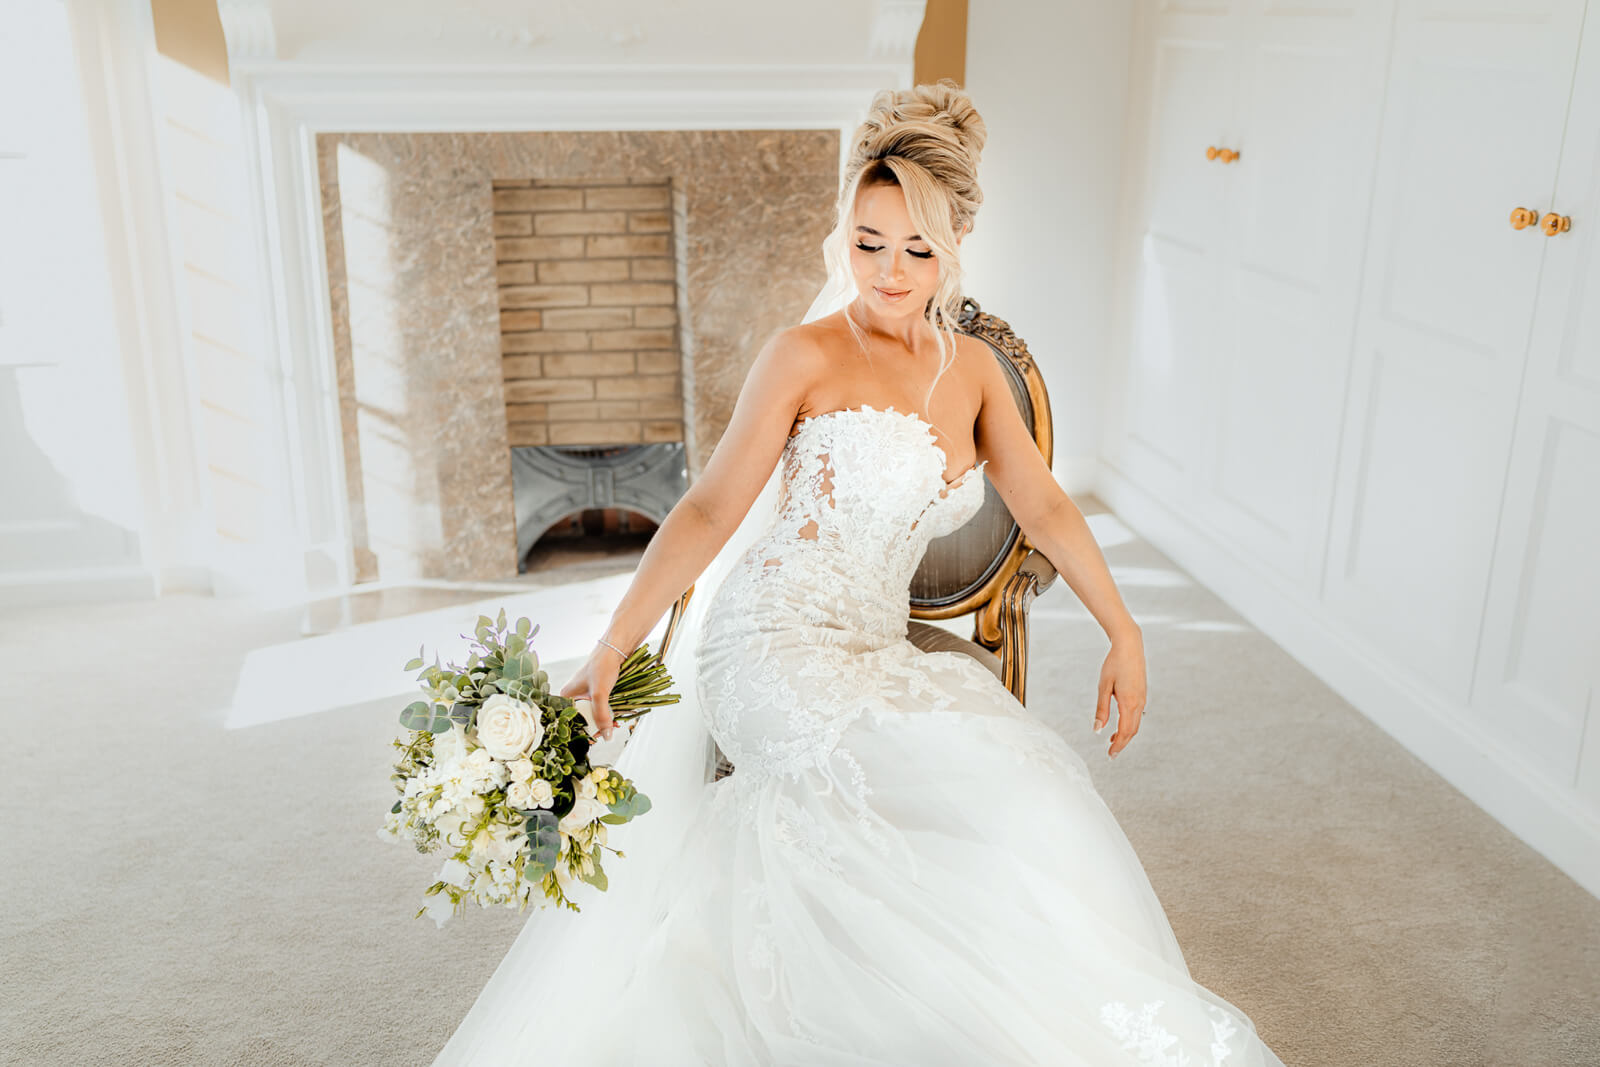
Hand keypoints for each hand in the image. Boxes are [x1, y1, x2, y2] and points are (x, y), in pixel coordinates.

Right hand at [558, 643, 622, 740]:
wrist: (616, 649)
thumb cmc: (602, 666)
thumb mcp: (600, 693)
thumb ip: (602, 715)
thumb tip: (606, 736)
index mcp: (566, 696)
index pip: (568, 721)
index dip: (580, 732)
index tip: (593, 739)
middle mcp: (573, 696)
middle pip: (581, 720)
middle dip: (594, 727)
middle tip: (607, 732)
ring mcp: (585, 695)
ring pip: (592, 715)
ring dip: (603, 722)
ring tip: (614, 725)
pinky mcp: (597, 693)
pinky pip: (600, 708)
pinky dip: (608, 714)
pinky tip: (616, 718)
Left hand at [1094, 633, 1146, 758]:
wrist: (1130, 646)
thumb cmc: (1113, 664)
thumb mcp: (1103, 687)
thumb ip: (1101, 709)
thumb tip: (1097, 730)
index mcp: (1129, 703)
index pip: (1125, 732)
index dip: (1118, 746)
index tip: (1110, 755)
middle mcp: (1139, 703)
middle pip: (1132, 731)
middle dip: (1122, 743)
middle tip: (1111, 753)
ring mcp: (1143, 699)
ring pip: (1136, 723)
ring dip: (1125, 734)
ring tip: (1112, 740)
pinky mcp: (1142, 694)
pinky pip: (1137, 715)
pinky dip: (1129, 724)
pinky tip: (1120, 723)